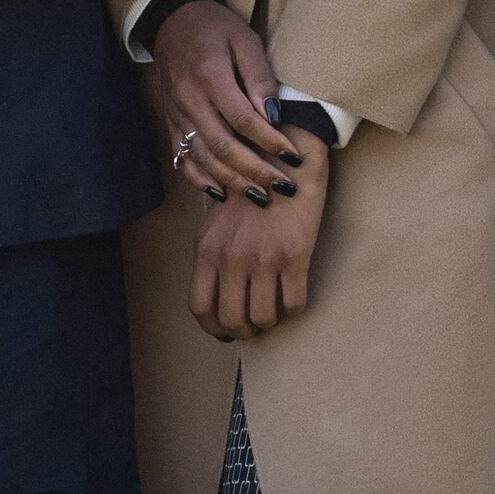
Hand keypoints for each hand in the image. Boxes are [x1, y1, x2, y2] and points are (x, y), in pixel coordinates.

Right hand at [142, 0, 306, 201]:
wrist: (171, 21)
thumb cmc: (214, 27)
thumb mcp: (245, 40)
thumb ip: (259, 77)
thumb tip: (274, 114)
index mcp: (210, 77)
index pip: (243, 120)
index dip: (270, 142)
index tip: (293, 157)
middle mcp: (189, 100)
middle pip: (223, 146)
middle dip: (256, 171)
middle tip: (283, 187)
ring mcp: (177, 115)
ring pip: (204, 158)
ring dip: (233, 181)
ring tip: (260, 196)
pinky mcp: (171, 122)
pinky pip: (182, 158)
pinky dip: (200, 179)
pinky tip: (221, 193)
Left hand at [191, 168, 326, 341]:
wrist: (285, 162)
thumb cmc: (252, 193)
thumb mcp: (218, 223)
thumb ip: (213, 257)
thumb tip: (217, 298)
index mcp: (208, 250)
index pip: (200, 307)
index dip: (213, 328)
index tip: (226, 330)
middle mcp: (232, 258)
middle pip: (231, 320)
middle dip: (245, 331)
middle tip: (256, 325)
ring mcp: (263, 259)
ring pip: (263, 318)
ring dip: (271, 321)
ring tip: (276, 310)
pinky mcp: (294, 256)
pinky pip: (293, 303)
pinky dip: (294, 309)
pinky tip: (294, 298)